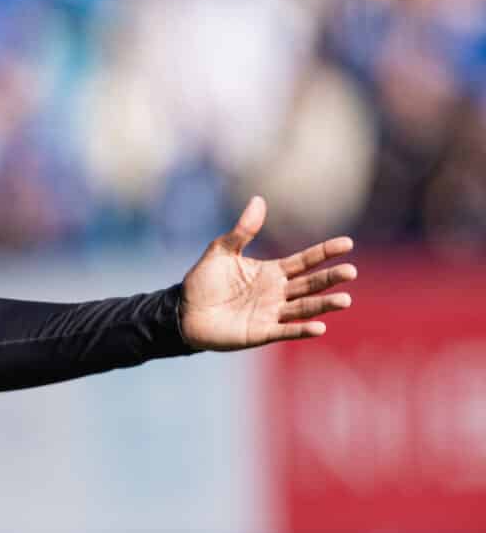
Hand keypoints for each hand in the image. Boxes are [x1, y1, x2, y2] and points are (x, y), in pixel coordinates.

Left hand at [179, 196, 356, 351]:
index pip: (305, 260)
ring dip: (324, 305)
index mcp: (272, 271)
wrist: (183, 312)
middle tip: (351, 271)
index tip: (347, 243)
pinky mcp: (261, 332)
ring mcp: (271, 313)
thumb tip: (258, 200)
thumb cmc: (203, 281)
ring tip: (345, 300)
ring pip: (304, 308)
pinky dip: (302, 330)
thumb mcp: (221, 251)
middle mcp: (277, 292)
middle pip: (311, 284)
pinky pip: (285, 331)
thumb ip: (242, 231)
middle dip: (331, 278)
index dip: (325, 252)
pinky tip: (319, 327)